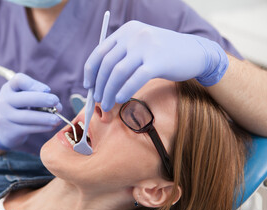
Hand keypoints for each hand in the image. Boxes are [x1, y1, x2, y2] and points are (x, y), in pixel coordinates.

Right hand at [0, 73, 61, 149]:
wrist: (5, 131)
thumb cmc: (21, 110)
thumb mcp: (25, 98)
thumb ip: (38, 96)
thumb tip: (56, 104)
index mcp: (8, 88)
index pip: (19, 80)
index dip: (34, 84)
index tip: (47, 90)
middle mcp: (3, 101)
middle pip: (24, 98)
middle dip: (42, 99)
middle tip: (56, 102)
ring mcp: (4, 116)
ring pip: (27, 116)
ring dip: (45, 117)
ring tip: (58, 119)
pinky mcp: (8, 131)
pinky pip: (28, 128)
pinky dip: (42, 127)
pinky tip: (51, 126)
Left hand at [84, 20, 228, 110]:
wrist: (196, 52)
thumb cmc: (163, 54)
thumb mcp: (140, 46)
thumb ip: (121, 56)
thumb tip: (98, 81)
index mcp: (127, 30)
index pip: (100, 51)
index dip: (90, 71)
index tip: (88, 86)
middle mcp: (134, 35)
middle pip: (107, 64)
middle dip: (99, 85)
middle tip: (99, 100)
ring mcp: (146, 47)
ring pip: (118, 73)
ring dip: (109, 92)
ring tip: (107, 104)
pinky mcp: (158, 61)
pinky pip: (134, 79)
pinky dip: (124, 91)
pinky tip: (120, 99)